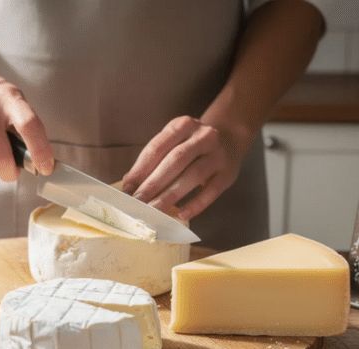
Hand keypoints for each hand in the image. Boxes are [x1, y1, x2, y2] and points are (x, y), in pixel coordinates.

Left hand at [122, 116, 245, 220]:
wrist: (230, 139)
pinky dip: (195, 204)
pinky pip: (211, 192)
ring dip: (171, 195)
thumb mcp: (173, 142)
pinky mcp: (228, 173)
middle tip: (138, 201)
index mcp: (183, 125)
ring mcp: (218, 155)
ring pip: (193, 176)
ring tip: (154, 209)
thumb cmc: (192, 145)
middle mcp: (203, 136)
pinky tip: (180, 214)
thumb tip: (129, 184)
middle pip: (175, 161)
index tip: (128, 187)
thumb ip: (153, 159)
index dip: (141, 168)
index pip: (158, 147)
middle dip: (154, 183)